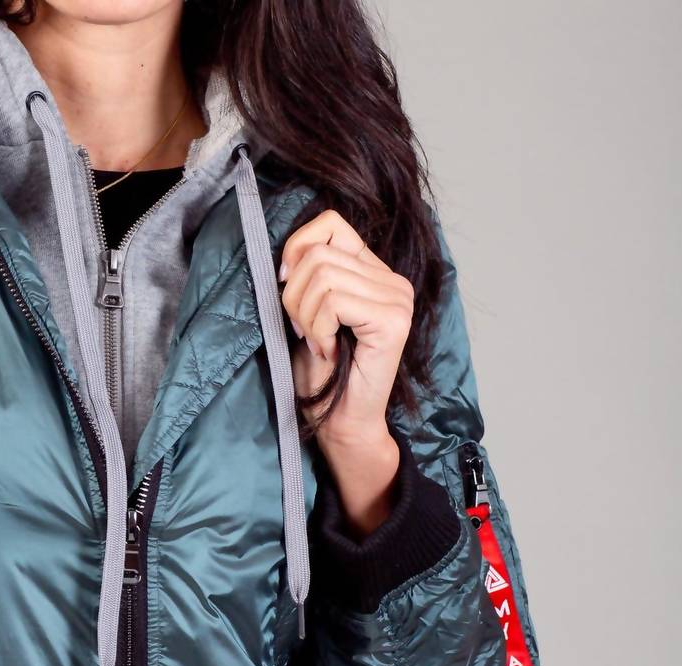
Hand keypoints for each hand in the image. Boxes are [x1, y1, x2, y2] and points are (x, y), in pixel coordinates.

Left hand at [278, 209, 414, 533]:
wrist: (339, 423)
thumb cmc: (320, 376)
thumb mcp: (305, 314)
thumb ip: (305, 277)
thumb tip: (284, 253)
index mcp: (372, 271)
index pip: (329, 224)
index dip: (296, 249)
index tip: (285, 287)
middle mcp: (392, 279)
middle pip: (318, 254)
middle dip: (293, 296)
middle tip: (302, 332)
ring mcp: (397, 298)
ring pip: (322, 277)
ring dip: (304, 316)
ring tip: (316, 343)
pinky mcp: (392, 320)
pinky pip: (334, 302)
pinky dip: (318, 329)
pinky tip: (328, 351)